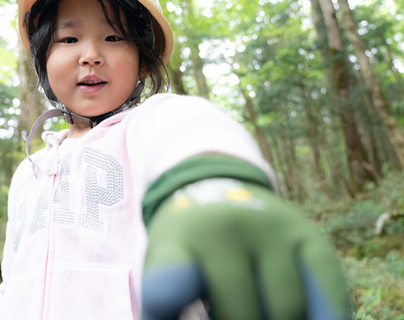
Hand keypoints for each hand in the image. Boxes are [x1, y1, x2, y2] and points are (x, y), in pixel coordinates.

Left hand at [141, 178, 350, 319]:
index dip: (170, 291)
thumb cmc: (190, 249)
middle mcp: (225, 230)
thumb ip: (168, 303)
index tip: (163, 303)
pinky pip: (330, 294)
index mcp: (178, 246)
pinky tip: (316, 319)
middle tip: (226, 319)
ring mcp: (272, 230)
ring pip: (287, 310)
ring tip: (259, 315)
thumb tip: (166, 317)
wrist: (215, 188)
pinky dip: (325, 317)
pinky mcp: (310, 236)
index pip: (172, 276)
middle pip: (240, 314)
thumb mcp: (164, 270)